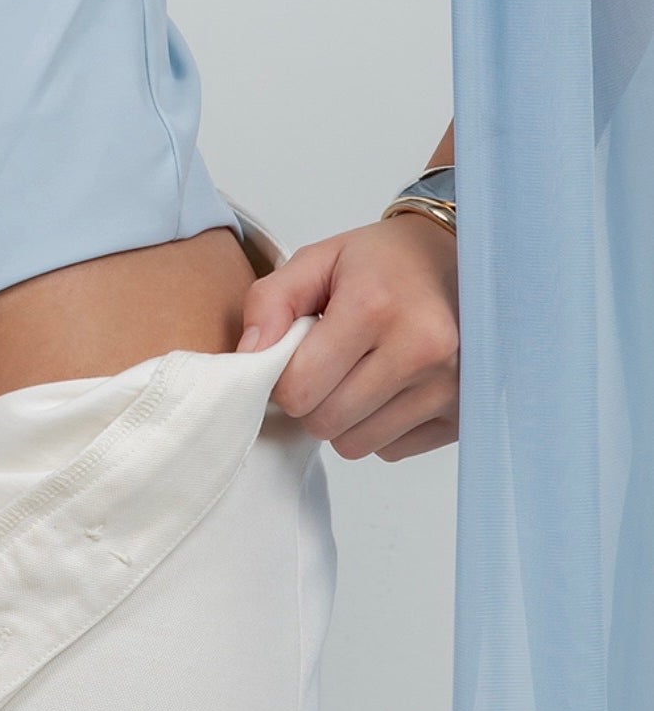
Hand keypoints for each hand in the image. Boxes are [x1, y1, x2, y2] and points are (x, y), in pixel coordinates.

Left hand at [237, 213, 458, 461]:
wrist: (462, 259)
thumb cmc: (384, 261)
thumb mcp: (319, 260)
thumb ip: (271, 301)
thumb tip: (248, 357)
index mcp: (375, 307)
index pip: (298, 388)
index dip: (284, 376)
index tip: (298, 353)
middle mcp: (420, 350)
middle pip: (324, 422)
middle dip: (312, 399)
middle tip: (328, 363)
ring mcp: (448, 387)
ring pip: (356, 445)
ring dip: (344, 418)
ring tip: (360, 373)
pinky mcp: (462, 415)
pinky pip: (391, 450)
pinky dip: (379, 429)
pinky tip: (390, 388)